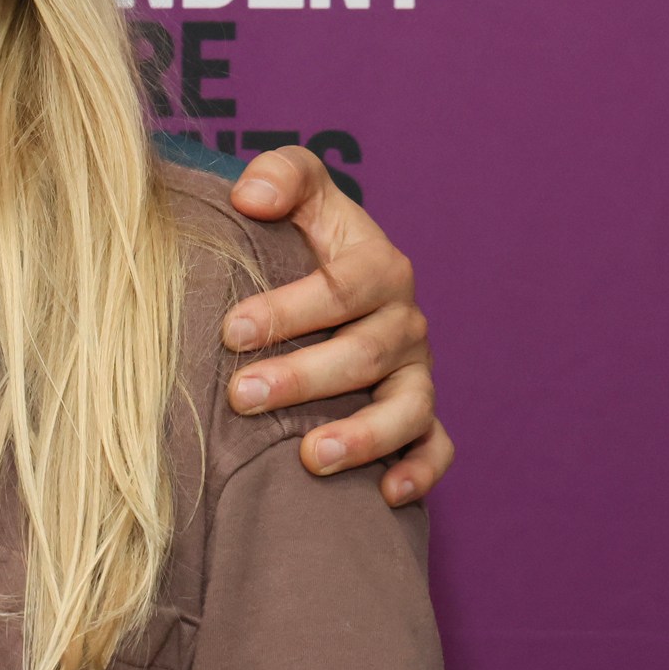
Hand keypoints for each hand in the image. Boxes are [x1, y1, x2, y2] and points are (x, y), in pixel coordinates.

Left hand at [221, 146, 451, 506]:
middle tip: (241, 395)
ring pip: (406, 407)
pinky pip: (435, 448)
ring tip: (311, 456)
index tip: (232, 330)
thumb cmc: (301, 240)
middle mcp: (404, 321)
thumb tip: (251, 197)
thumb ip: (281, 174)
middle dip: (302, 377)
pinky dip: (419, 472)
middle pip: (365, 352)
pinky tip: (387, 495)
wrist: (325, 289)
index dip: (290, 308)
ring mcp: (416, 373)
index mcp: (378, 266)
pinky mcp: (421, 418)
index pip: (344, 286)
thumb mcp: (298, 194)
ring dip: (363, 435)